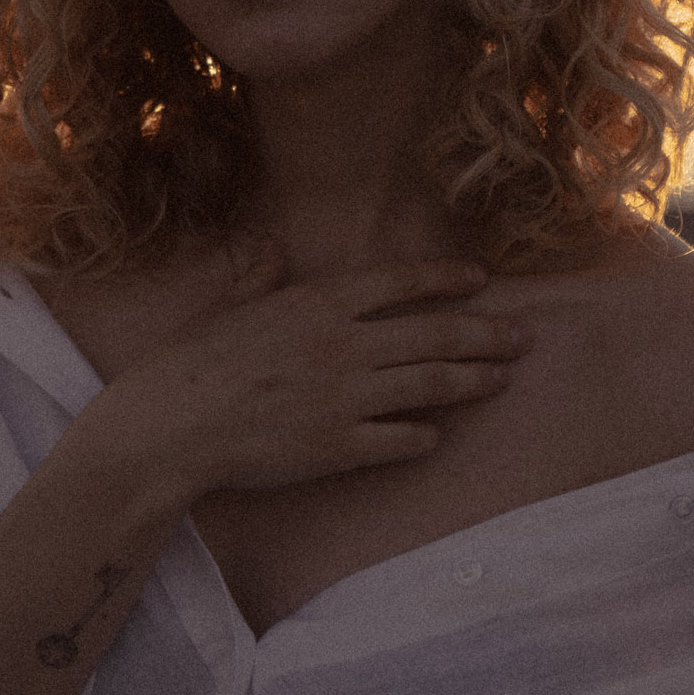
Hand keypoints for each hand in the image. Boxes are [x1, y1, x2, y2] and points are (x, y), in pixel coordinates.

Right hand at [112, 239, 533, 494]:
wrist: (170, 425)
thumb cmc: (192, 361)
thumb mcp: (231, 304)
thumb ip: (261, 274)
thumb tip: (274, 247)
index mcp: (317, 302)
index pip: (399, 282)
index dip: (445, 278)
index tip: (480, 278)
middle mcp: (341, 345)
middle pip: (432, 334)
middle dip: (484, 334)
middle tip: (523, 337)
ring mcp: (343, 398)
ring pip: (428, 385)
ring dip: (471, 381)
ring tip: (501, 378)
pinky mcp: (338, 448)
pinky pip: (399, 440)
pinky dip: (424, 436)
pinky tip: (437, 434)